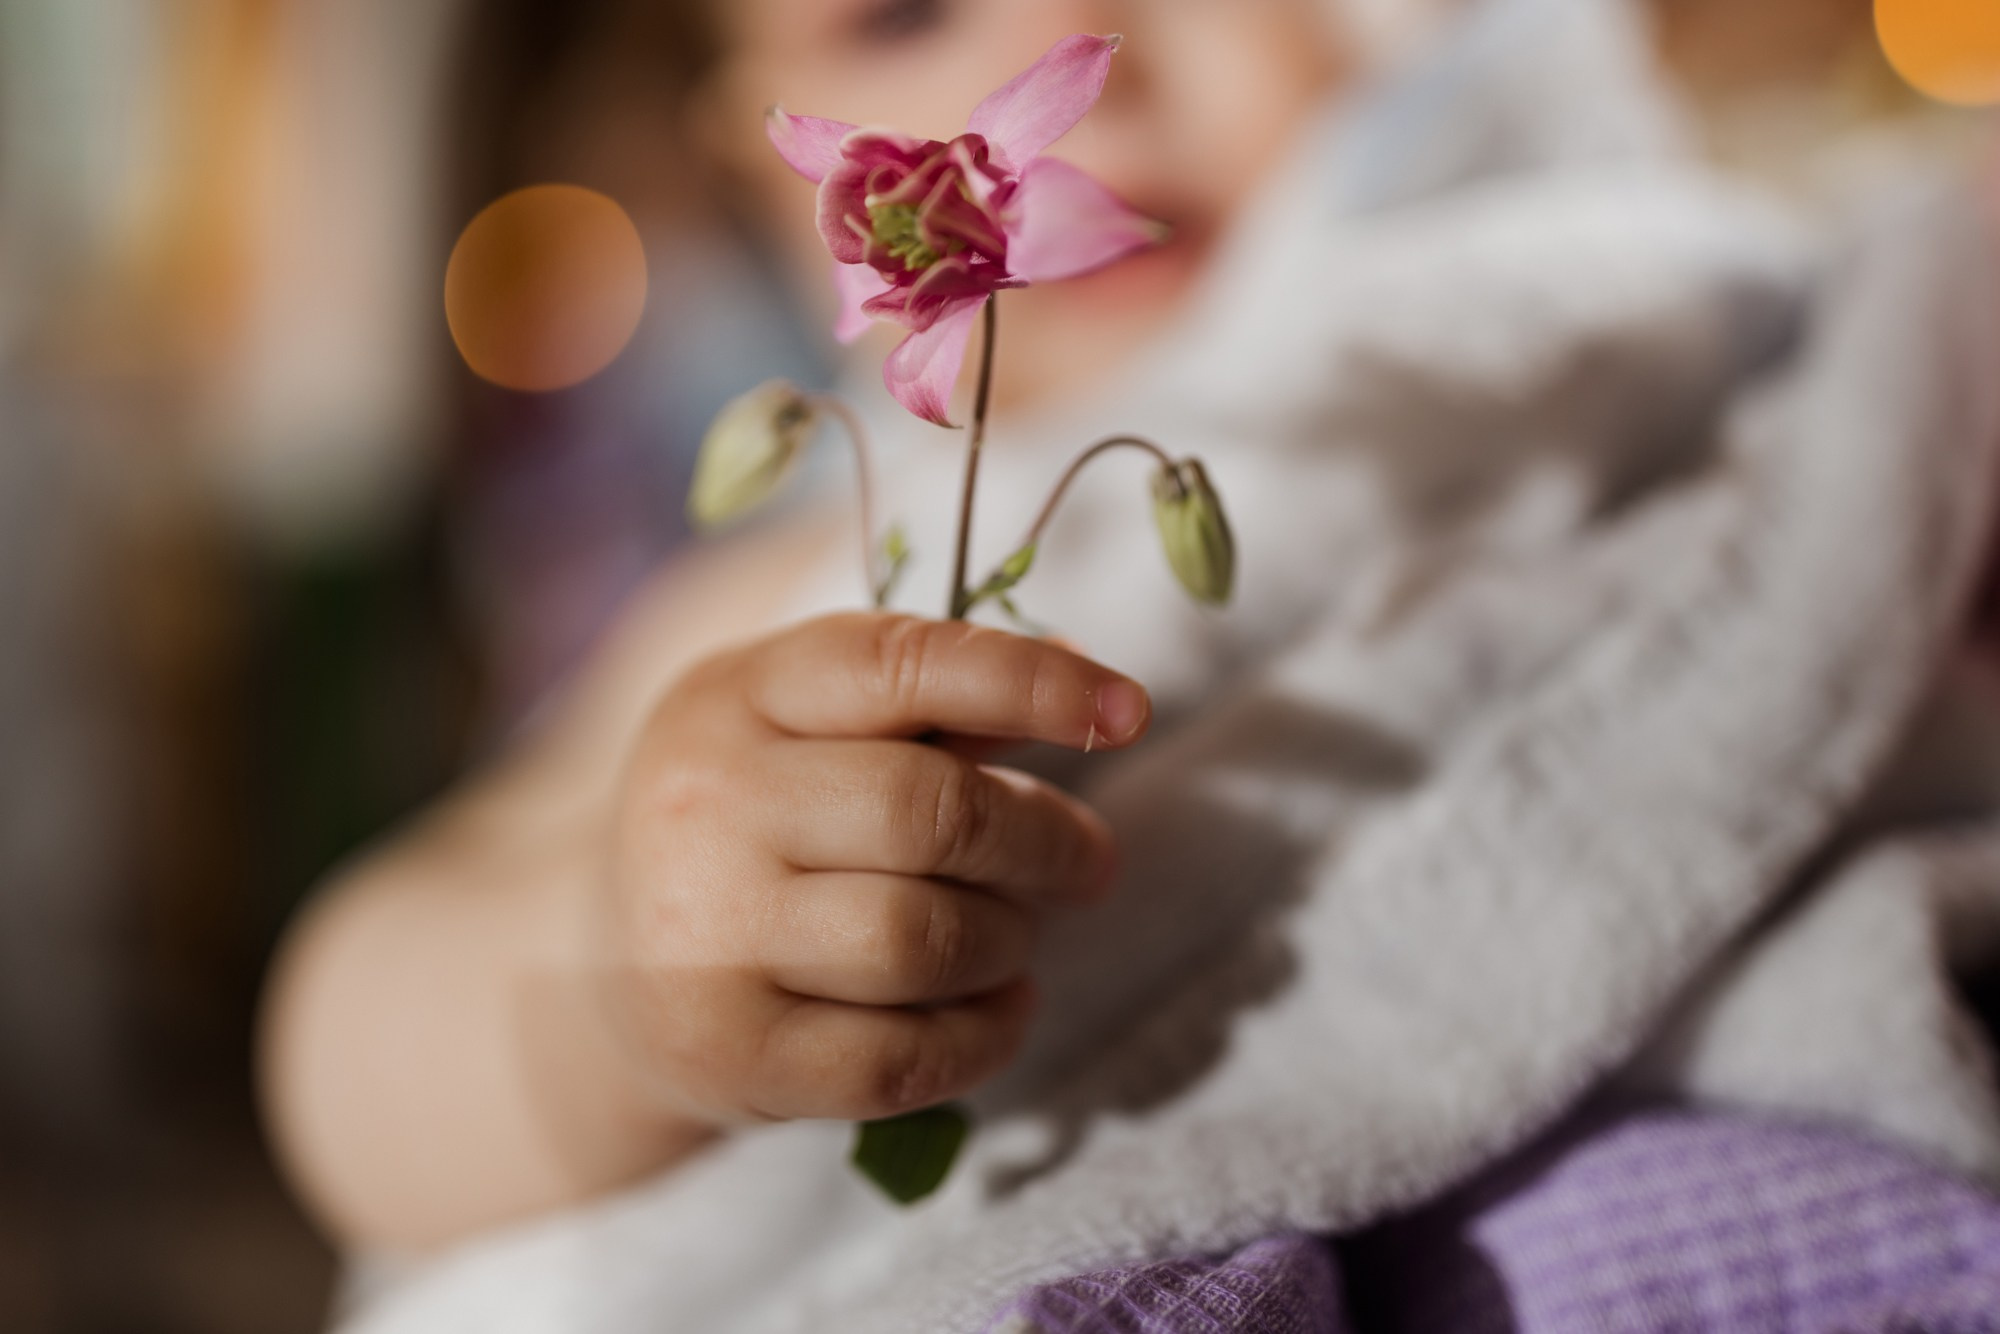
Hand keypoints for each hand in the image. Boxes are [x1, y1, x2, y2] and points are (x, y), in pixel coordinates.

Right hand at [599, 612, 1150, 1127]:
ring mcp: (705, 939)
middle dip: (1046, 839)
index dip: (1029, 681)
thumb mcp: (811, 725)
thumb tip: (1094, 682)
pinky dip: (986, 1034)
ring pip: (928, 939)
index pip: (900, 664)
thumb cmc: (755, 820)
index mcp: (736, 695)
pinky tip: (1000, 1006)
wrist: (605, 964)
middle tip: (1090, 862)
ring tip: (1014, 933)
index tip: (1128, 712)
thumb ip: (940, 698)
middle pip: (933, 813)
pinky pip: (905, 1056)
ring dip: (1011, 939)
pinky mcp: (732, 1056)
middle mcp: (706, 805)